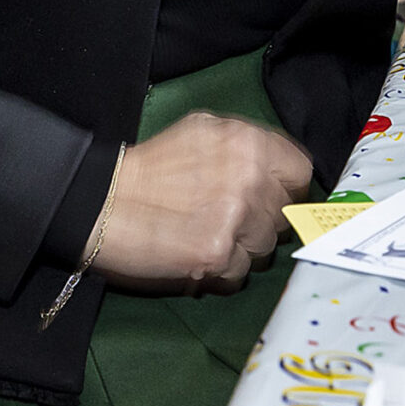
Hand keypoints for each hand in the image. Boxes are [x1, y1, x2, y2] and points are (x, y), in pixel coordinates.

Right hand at [91, 112, 314, 294]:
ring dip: (241, 249)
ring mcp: (237, 217)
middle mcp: (249, 176)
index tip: (270, 198)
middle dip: (261, 222)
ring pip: (265, 249)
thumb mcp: (201, 131)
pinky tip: (196, 255)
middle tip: (227, 220)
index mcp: (247, 141)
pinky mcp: (219, 254)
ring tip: (206, 236)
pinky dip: (220, 271)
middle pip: (284, 215)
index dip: (285, 188)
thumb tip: (278, 172)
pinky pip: (239, 274)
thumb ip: (245, 147)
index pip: (299, 172)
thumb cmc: (150, 166)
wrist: (105, 200)